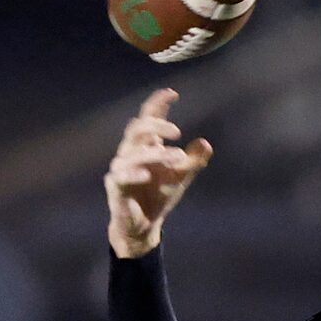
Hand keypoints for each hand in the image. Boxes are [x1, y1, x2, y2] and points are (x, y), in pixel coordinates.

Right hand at [105, 89, 212, 259]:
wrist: (144, 227)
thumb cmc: (159, 196)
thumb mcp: (181, 177)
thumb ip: (194, 161)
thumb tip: (205, 144)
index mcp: (146, 145)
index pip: (148, 117)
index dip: (157, 103)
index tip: (173, 93)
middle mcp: (131, 152)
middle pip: (137, 128)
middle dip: (156, 126)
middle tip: (177, 132)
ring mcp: (121, 168)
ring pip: (132, 152)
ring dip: (155, 153)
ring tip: (176, 158)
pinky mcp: (115, 186)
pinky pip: (121, 175)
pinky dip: (134, 173)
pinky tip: (148, 175)